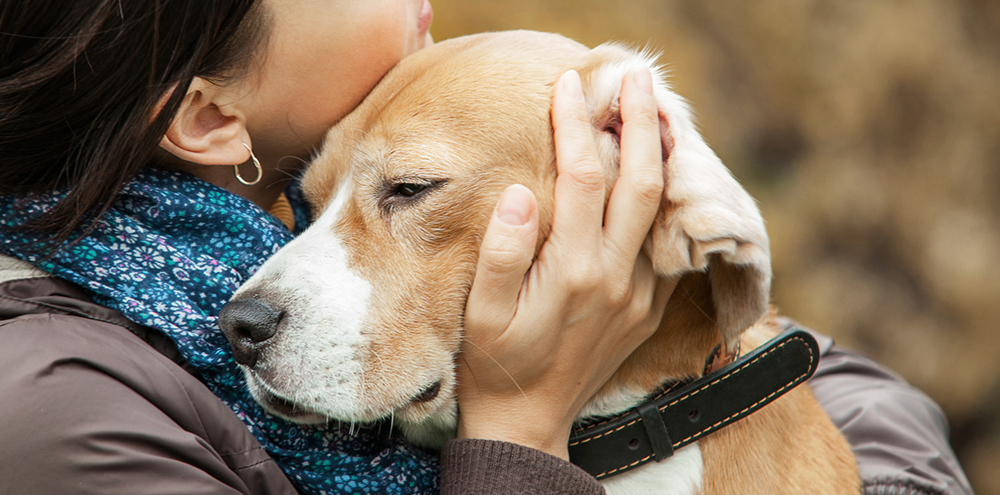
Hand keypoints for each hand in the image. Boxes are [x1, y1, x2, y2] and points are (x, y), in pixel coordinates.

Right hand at [456, 68, 676, 459]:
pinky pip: (666, 241)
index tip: (568, 85)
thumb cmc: (495, 363)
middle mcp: (616, 277)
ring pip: (662, 209)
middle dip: (640, 121)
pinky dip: (666, 199)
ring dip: (663, 154)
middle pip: (641, 181)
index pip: (583, 177)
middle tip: (636, 76)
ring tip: (659, 110)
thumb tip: (519, 193)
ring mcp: (639, 293)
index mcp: (573, 271)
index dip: (576, 124)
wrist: (530, 421)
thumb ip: (501, 252)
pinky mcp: (649, 307)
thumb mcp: (482, 313)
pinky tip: (659, 173)